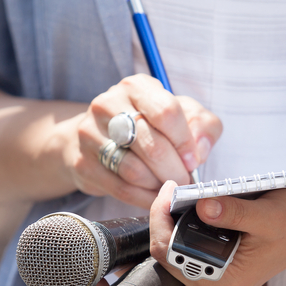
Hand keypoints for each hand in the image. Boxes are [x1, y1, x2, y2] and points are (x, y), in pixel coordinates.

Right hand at [59, 74, 221, 208]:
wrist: (96, 138)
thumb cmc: (147, 125)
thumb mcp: (181, 115)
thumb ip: (203, 125)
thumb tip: (200, 149)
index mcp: (136, 87)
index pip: (166, 112)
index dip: (185, 142)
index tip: (192, 160)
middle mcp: (108, 104)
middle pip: (152, 145)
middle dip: (175, 170)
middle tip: (184, 181)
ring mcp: (90, 134)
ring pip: (135, 171)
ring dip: (158, 185)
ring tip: (167, 186)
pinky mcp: (83, 163)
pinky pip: (121, 189)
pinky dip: (143, 198)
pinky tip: (153, 196)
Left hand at [144, 181, 285, 285]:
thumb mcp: (267, 215)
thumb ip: (234, 213)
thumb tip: (203, 207)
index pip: (167, 255)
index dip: (159, 221)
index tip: (169, 192)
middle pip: (157, 269)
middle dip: (155, 233)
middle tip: (168, 197)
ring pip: (162, 279)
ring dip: (160, 245)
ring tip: (169, 209)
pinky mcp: (209, 281)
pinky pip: (175, 277)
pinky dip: (169, 253)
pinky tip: (174, 224)